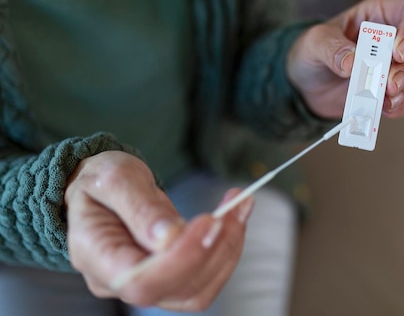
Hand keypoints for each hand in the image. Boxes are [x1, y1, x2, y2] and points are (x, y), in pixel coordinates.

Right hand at [64, 151, 253, 311]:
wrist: (100, 191)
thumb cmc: (99, 182)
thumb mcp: (114, 179)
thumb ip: (140, 208)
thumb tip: (170, 237)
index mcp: (97, 257)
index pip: (141, 282)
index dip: (181, 259)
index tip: (209, 220)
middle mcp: (120, 283)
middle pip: (177, 288)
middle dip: (215, 247)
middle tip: (235, 204)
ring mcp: (148, 284)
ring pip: (199, 289)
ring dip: (228, 247)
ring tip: (240, 205)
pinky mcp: (171, 278)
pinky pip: (206, 277)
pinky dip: (227, 248)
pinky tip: (234, 218)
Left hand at [287, 0, 403, 118]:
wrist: (307, 84)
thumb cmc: (313, 52)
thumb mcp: (314, 42)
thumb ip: (331, 48)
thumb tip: (352, 63)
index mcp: (381, 14)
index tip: (397, 52)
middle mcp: (396, 36)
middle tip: (390, 84)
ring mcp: (399, 64)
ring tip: (386, 100)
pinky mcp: (395, 89)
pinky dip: (401, 105)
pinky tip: (385, 109)